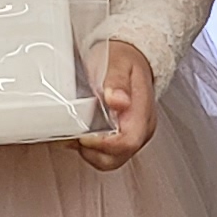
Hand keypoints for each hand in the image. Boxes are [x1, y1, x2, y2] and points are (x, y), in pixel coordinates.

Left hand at [74, 41, 158, 171]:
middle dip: (91, 152)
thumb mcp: (119, 62)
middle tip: (74, 135)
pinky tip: (80, 134)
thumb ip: (117, 81)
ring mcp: (133, 134)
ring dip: (89, 152)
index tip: (83, 135)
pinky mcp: (124, 136)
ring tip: (74, 135)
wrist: (133, 57)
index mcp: (142, 114)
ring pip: (110, 160)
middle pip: (116, 158)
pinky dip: (91, 149)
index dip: (102, 144)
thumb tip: (118, 101)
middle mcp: (141, 129)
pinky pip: (108, 153)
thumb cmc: (125, 59)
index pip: (127, 142)